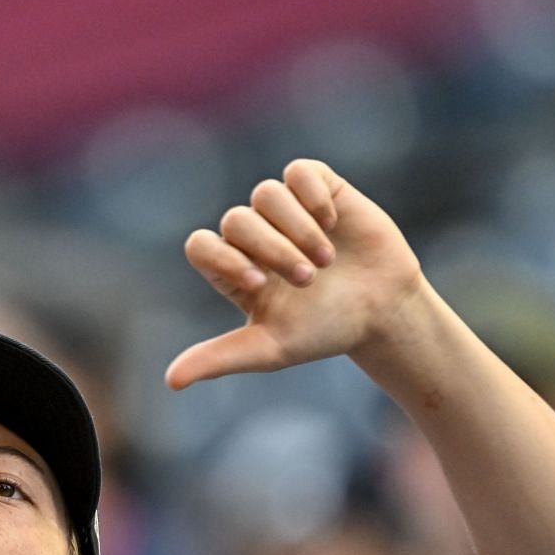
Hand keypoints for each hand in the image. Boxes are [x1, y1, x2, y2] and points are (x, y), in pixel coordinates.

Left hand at [166, 159, 425, 388]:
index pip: (201, 246)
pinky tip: (332, 222)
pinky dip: (312, 195)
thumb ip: (220, 358)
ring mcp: (286, 210)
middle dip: (272, 249)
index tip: (258, 283)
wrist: (382, 312)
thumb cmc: (323, 331)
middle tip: (307, 280)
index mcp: (234, 268)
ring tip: (324, 260)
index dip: (224, 259)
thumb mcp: (270, 349)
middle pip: (236, 220)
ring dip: (296, 228)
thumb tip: (171, 382)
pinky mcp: (320, 189)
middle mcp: (255, 236)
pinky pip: (299, 172)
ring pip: (266, 194)